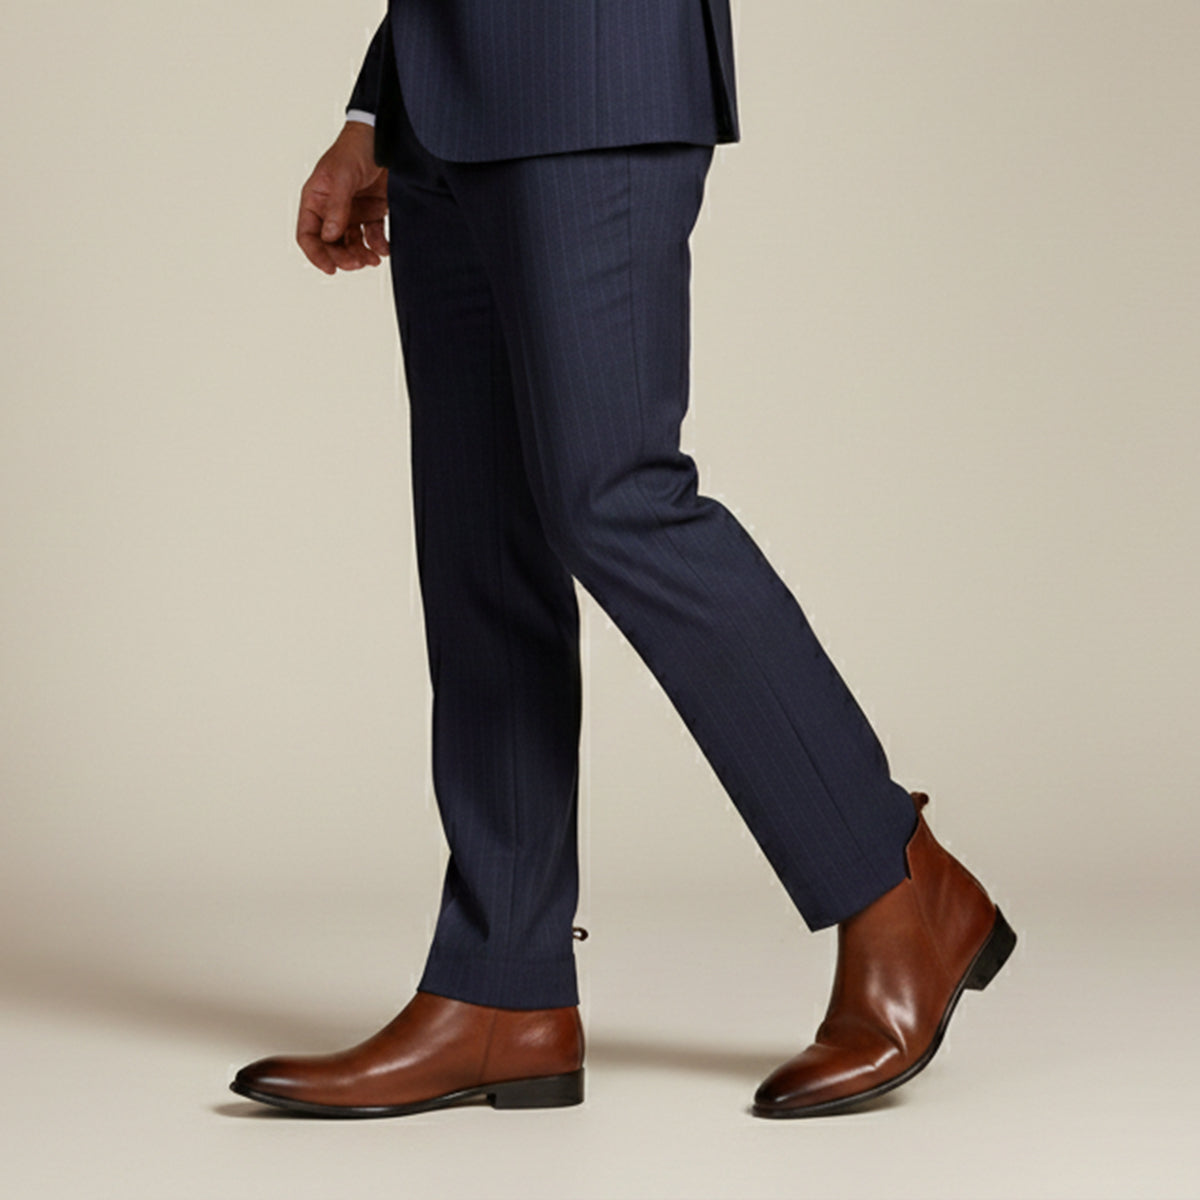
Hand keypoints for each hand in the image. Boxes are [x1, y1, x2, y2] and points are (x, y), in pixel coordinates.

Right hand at [296, 122, 388, 274]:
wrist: (385, 137)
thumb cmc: (356, 148)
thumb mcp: (342, 176)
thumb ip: (336, 207)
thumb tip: (330, 237)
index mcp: (316, 199)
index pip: (308, 235)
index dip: (316, 255)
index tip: (331, 268)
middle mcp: (332, 209)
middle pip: (331, 245)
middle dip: (342, 257)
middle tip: (357, 263)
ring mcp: (353, 211)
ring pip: (351, 244)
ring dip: (360, 255)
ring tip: (372, 260)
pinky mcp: (373, 211)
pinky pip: (373, 236)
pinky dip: (378, 246)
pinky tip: (384, 250)